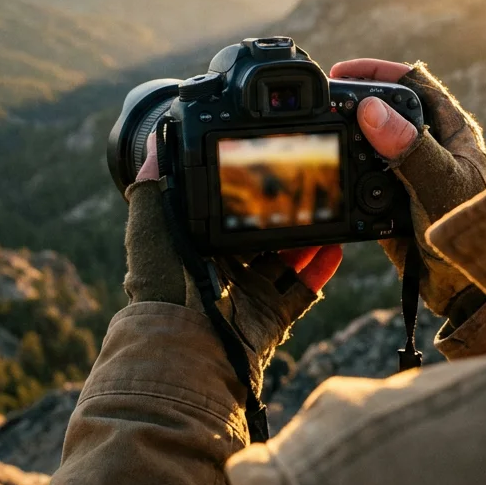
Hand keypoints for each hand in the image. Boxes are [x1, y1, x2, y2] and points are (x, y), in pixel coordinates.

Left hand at [126, 136, 340, 390]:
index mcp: (196, 249)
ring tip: (328, 211)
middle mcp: (224, 272)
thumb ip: (153, 184)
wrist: (185, 341)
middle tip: (303, 189)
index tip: (264, 172)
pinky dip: (322, 269)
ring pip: (287, 261)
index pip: (224, 215)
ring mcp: (250, 295)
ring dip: (308, 238)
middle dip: (282, 215)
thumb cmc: (161, 282)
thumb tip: (156, 143)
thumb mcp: (149, 223)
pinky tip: (336, 246)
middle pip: (260, 237)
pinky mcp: (272, 317)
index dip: (244, 196)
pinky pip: (304, 291)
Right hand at [329, 59, 485, 318]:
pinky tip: (329, 165)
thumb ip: (410, 149)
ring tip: (319, 127)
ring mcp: (410, 172)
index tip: (342, 72)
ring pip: (370, 139)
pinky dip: (344, 166)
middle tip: (323, 98)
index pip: (414, 82)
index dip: (378, 71)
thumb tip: (372, 111)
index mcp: (453, 131)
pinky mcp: (390, 198)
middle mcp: (431, 146)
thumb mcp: (440, 185)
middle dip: (355, 98)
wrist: (460, 289)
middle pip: (387, 107)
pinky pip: (361, 174)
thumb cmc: (469, 233)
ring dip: (346, 132)